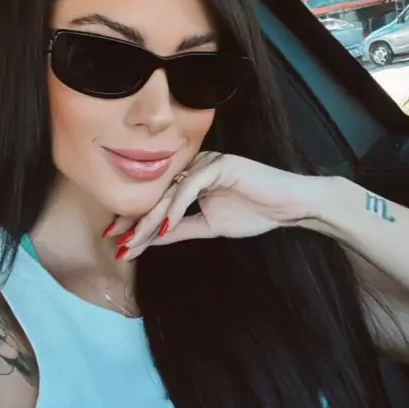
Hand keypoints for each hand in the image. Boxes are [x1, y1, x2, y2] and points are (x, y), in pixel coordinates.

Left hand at [106, 152, 327, 259]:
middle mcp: (194, 167)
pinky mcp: (219, 164)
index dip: (136, 222)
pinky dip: (175, 209)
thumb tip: (150, 239)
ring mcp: (206, 163)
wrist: (290, 206)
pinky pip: (190, 187)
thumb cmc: (256, 212)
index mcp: (191, 179)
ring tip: (134, 242)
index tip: (118, 243)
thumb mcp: (209, 226)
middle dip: (136, 223)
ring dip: (150, 220)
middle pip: (158, 197)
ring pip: (170, 193)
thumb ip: (180, 229)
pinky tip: (162, 228)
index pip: (158, 201)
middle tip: (118, 245)